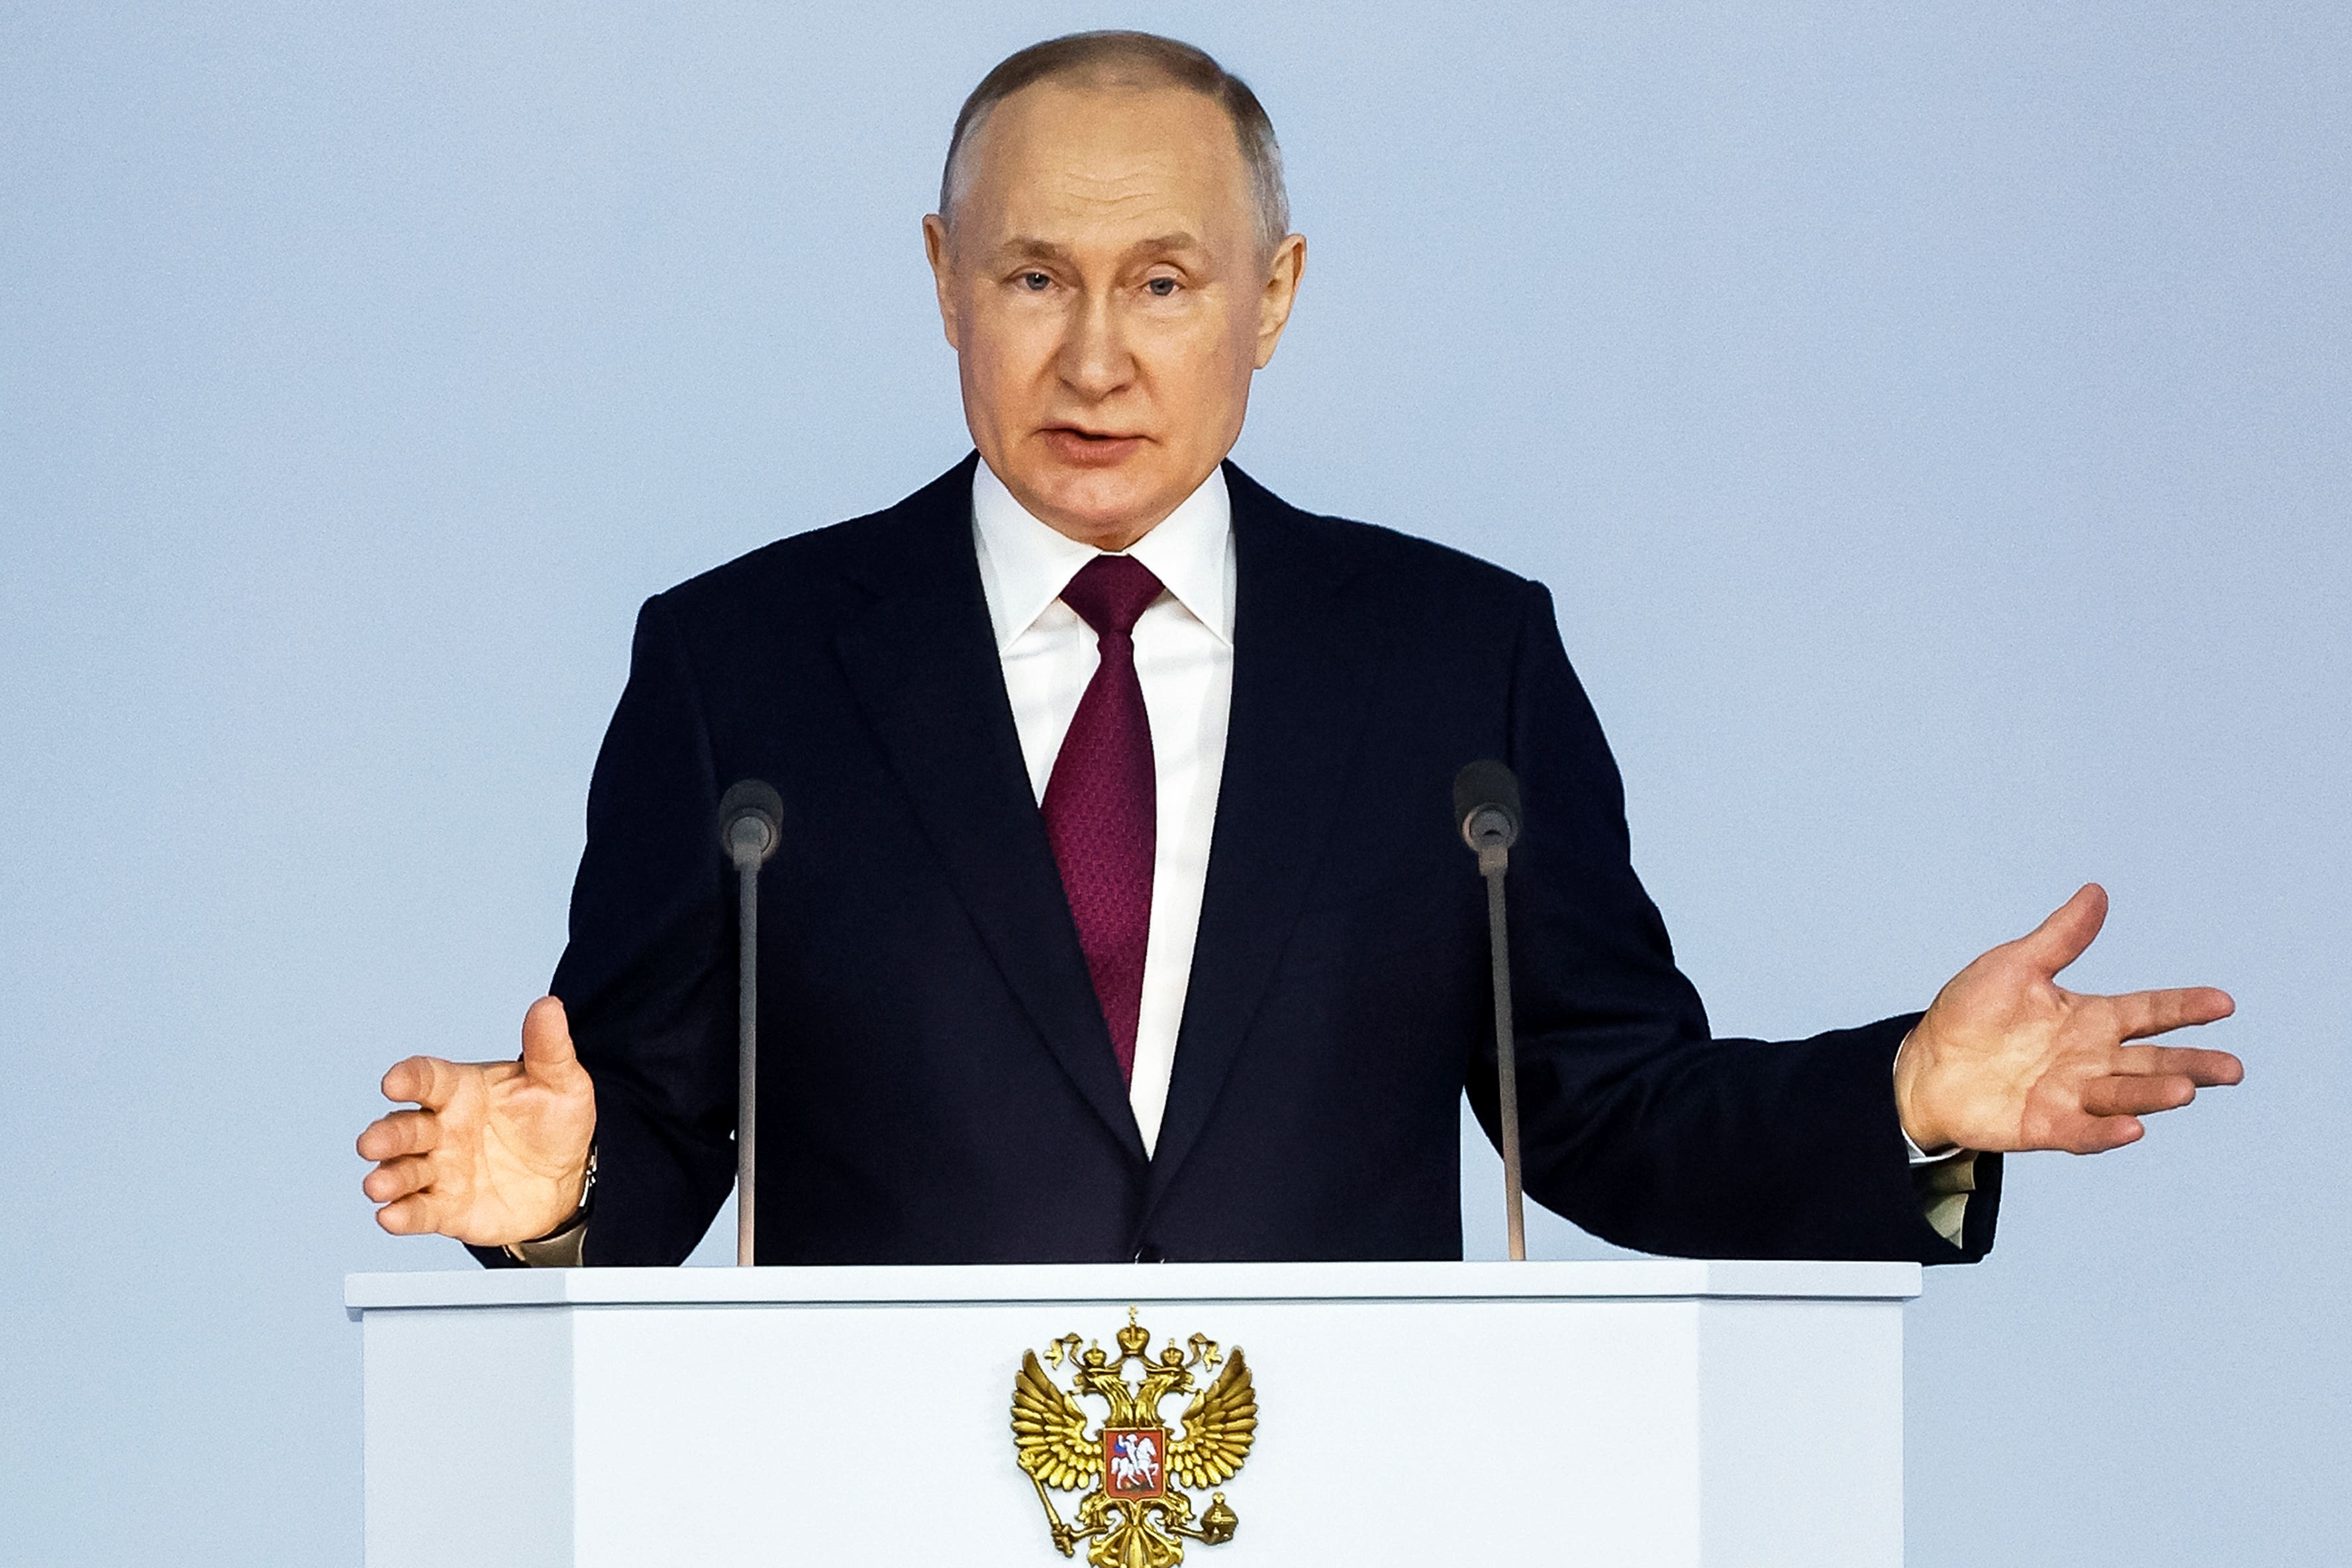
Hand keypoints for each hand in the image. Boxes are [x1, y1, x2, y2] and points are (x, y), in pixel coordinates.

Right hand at [357, 996, 597, 1244]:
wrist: (569, 1177)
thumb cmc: (555, 1120)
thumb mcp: (561, 1082)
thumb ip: (548, 1048)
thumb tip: (548, 1006)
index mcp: (460, 1090)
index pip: (426, 1078)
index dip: (408, 1078)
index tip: (393, 1082)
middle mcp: (441, 1129)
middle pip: (404, 1128)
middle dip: (385, 1136)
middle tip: (370, 1144)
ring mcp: (440, 1170)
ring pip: (403, 1171)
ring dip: (388, 1177)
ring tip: (377, 1186)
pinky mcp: (446, 1208)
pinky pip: (420, 1211)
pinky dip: (402, 1215)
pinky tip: (390, 1217)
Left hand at [1894, 884, 2241, 1154]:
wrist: (1923, 1063)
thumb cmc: (1971, 1013)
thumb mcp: (2015, 965)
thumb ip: (2061, 938)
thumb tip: (2096, 891)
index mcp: (2089, 1019)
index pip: (2148, 1012)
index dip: (2185, 1007)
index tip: (2224, 1003)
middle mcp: (2090, 1060)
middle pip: (2151, 1061)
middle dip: (2191, 1064)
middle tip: (2232, 1069)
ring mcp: (2070, 1095)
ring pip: (2124, 1095)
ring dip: (2154, 1094)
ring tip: (2186, 1089)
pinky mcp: (2043, 1126)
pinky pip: (2081, 1131)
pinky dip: (2106, 1132)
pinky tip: (2133, 1129)